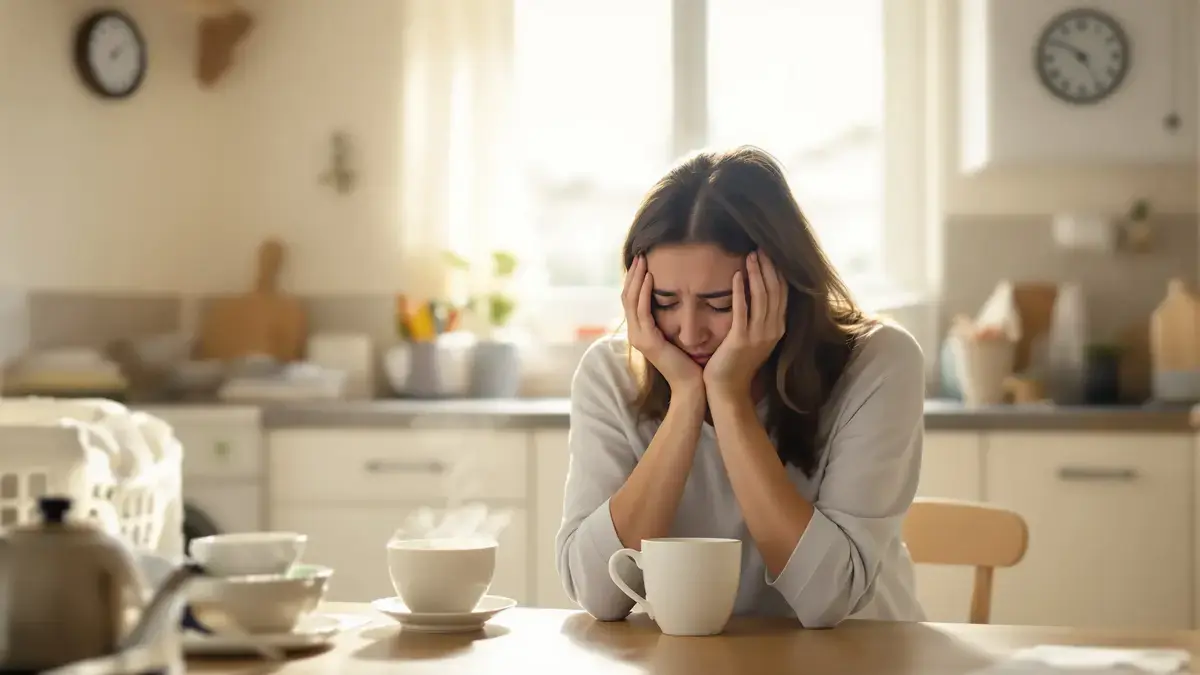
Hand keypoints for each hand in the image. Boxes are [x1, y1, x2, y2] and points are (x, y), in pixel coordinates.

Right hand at [623, 255, 703, 392]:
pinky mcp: (647, 340)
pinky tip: (650, 277)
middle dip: (633, 274)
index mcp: (641, 331)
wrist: (692, 386)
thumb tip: (679, 297)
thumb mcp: (677, 334)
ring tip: (643, 260)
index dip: (635, 280)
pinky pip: (642, 310)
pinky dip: (644, 292)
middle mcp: (635, 333)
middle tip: (641, 254)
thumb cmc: (690, 362)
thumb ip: (672, 318)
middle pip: (627, 297)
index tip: (644, 261)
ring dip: (637, 278)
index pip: (632, 300)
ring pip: (631, 300)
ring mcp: (638, 337)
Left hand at [703, 251, 787, 399]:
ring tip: (750, 255)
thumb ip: (758, 318)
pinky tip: (736, 275)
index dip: (777, 272)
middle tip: (760, 247)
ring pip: (762, 298)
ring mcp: (758, 336)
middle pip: (775, 291)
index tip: (769, 254)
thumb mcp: (754, 337)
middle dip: (768, 267)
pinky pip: (742, 311)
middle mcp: (772, 330)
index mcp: (777, 328)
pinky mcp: (741, 340)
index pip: (782, 293)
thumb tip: (756, 293)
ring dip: (756, 274)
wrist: (728, 390)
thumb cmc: (736, 362)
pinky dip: (740, 291)